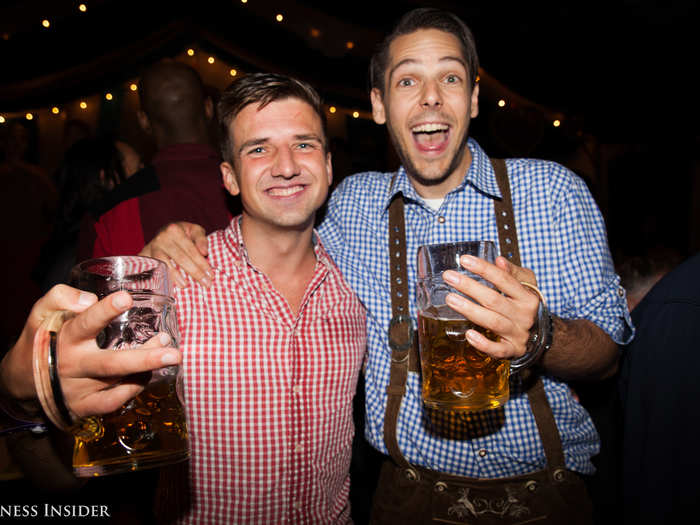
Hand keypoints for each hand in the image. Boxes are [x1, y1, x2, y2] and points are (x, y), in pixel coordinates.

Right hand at [0, 285, 181, 417]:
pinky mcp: (83, 406)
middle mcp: (72, 366)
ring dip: (147, 369)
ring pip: (118, 383)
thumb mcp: (43, 311)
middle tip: (174, 352)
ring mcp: (78, 390)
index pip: (84, 323)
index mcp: (64, 339)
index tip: (126, 298)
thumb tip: (89, 299)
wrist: (22, 379)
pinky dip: (134, 389)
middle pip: (110, 365)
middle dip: (145, 359)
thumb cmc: (43, 338)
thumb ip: (61, 297)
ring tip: (171, 354)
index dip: (105, 311)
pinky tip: (148, 374)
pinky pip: (114, 402)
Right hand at [140, 222, 210, 287]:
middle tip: (205, 284)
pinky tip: (167, 284)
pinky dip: (159, 276)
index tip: (210, 276)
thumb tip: (204, 252)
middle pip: (180, 258)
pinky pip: (151, 267)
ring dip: (175, 275)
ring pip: (164, 263)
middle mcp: (162, 237)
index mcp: (175, 230)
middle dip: (194, 272)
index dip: (202, 263)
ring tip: (185, 285)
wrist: (163, 231)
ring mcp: (152, 246)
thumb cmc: (183, 233)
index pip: (191, 250)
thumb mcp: (194, 230)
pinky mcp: (145, 255)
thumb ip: (201, 239)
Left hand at [442, 255, 539, 359]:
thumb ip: (512, 272)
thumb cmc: (525, 305)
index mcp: (527, 296)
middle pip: (494, 300)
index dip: (484, 269)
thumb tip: (499, 260)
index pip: (504, 279)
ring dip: (470, 310)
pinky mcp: (513, 350)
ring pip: (493, 322)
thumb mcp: (526, 285)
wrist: (541, 335)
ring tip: (450, 299)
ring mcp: (518, 334)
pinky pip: (498, 350)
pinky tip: (469, 334)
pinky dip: (484, 344)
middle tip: (449, 277)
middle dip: (470, 287)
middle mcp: (524, 315)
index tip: (464, 260)